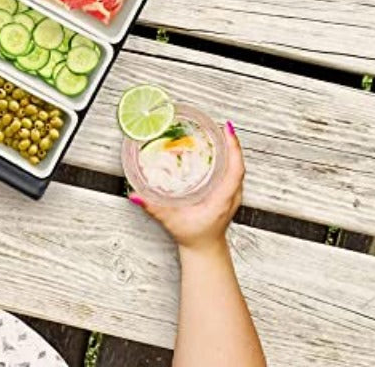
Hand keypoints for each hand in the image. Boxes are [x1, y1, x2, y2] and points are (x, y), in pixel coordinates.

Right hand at [130, 122, 244, 251]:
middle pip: (238, 163)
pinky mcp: (230, 192)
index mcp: (222, 199)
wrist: (204, 249)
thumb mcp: (172, 221)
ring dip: (231, 148)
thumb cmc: (193, 236)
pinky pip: (234, 170)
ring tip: (220, 132)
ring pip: (237, 166)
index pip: (235, 169)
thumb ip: (155, 208)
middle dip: (231, 143)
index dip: (233, 148)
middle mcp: (232, 194)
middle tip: (220, 126)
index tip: (227, 130)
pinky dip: (229, 156)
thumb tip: (137, 196)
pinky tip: (220, 149)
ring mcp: (233, 193)